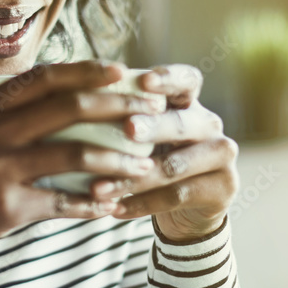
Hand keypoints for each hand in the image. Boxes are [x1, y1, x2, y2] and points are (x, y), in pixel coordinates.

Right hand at [0, 60, 166, 287]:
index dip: (87, 71)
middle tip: (152, 111)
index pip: (45, 77)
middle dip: (119, 107)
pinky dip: (90, 206)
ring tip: (144, 167)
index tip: (120, 71)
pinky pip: (62, 204)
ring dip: (117, 162)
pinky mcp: (5, 208)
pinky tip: (110, 208)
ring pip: (75, 156)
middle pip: (70, 108)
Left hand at [92, 64, 238, 241]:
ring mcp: (220, 156)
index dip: (168, 78)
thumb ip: (118, 115)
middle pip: (181, 123)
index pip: (186, 80)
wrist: (186, 207)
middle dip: (153, 127)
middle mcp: (209, 124)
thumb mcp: (140, 134)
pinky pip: (176, 196)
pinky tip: (113, 209)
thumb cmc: (150, 157)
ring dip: (133, 178)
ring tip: (97, 187)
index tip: (144, 81)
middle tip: (127, 129)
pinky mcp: (222, 189)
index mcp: (188, 102)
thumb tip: (65, 98)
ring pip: (175, 166)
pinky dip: (141, 204)